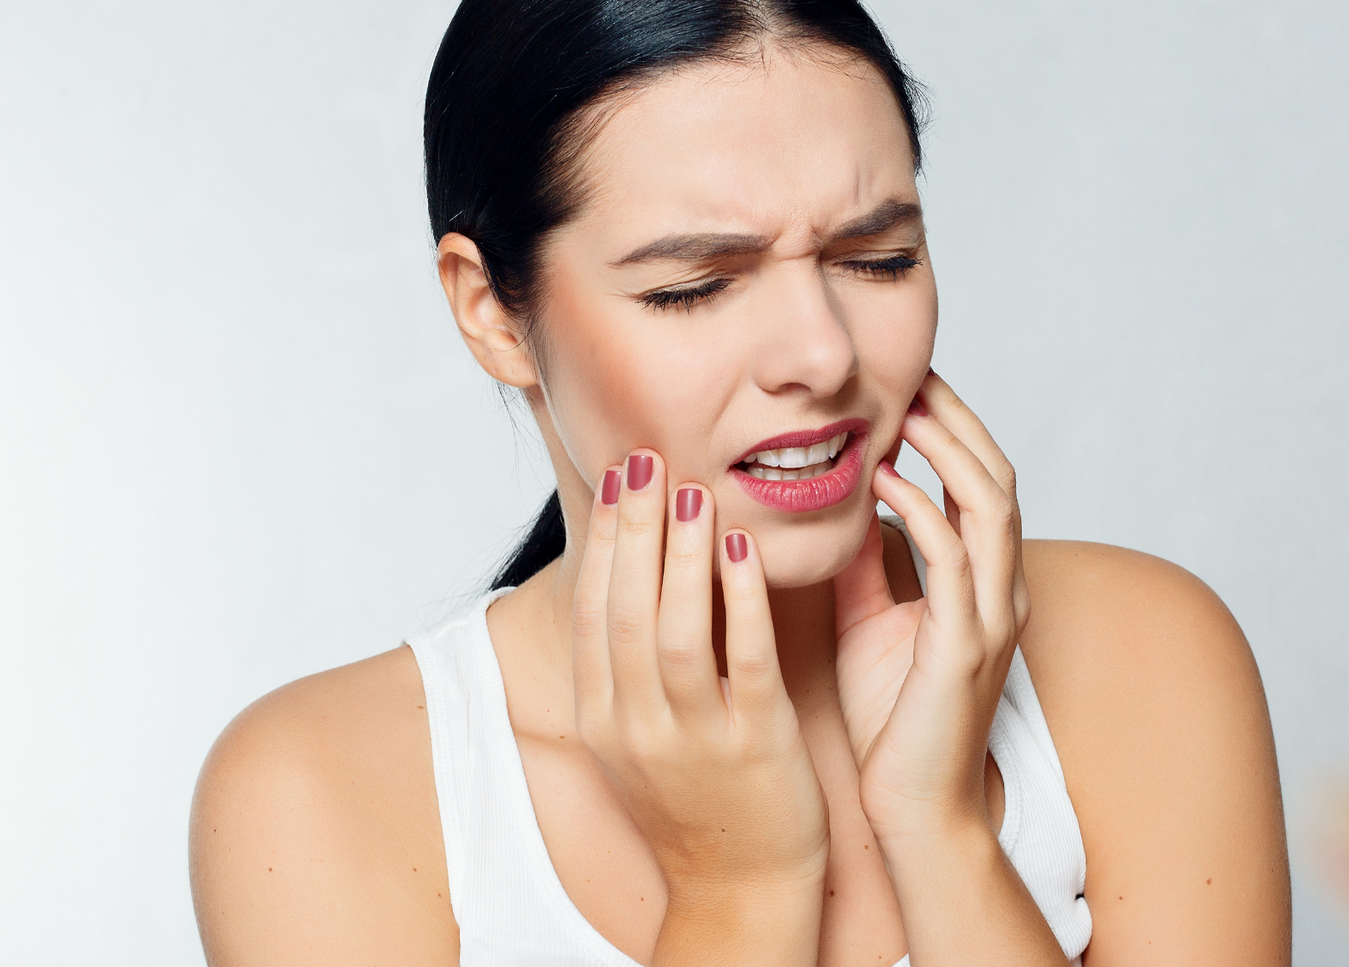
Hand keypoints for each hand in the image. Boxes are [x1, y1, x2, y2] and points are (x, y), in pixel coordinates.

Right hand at [572, 449, 830, 901]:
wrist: (740, 889)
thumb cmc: (695, 799)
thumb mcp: (634, 737)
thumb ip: (622, 666)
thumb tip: (622, 575)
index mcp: (603, 718)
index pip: (593, 609)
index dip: (605, 538)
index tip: (619, 475)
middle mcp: (636, 727)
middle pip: (626, 609)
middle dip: (636, 527)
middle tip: (649, 459)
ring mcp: (693, 739)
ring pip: (677, 630)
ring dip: (683, 553)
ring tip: (694, 492)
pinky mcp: (755, 746)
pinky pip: (744, 661)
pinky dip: (741, 600)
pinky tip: (745, 548)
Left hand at [832, 372, 1031, 845]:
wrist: (917, 808)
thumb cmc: (894, 721)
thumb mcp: (872, 619)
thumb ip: (866, 562)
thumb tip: (839, 500)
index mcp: (984, 584)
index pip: (981, 483)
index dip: (953, 428)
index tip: (909, 383)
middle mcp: (1000, 592)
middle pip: (998, 478)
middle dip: (959, 420)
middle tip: (914, 372)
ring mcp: (990, 617)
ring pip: (991, 506)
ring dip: (949, 449)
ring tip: (905, 408)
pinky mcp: (965, 646)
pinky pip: (952, 560)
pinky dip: (921, 510)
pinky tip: (883, 479)